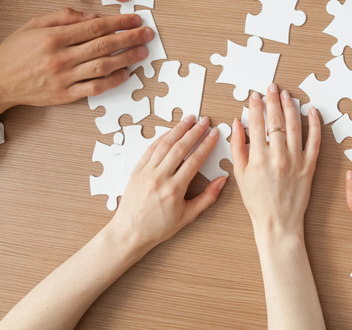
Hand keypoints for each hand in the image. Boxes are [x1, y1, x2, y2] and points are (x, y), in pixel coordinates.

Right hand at [0, 8, 151, 118]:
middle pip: (104, 45)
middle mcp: (60, 57)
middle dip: (130, 37)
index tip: (136, 18)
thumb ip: (63, 16)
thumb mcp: (34, 24)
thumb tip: (92, 16)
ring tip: (142, 51)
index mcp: (54, 37)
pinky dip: (113, 81)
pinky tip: (126, 73)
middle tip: (148, 33)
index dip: (119, 22)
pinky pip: (94, 88)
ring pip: (103, 66)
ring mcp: (63, 78)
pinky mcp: (65, 95)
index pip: (95, 27)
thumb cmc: (15, 51)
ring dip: (127, 58)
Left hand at [109, 116, 225, 253]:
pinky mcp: (137, 170)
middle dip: (194, 132)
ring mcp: (146, 172)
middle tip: (204, 121)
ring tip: (189, 119)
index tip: (213, 134)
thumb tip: (222, 181)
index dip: (206, 144)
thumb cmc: (158, 227)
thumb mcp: (187, 216)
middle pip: (180, 148)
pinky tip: (170, 132)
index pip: (194, 160)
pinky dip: (162, 138)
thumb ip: (207, 197)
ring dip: (178, 129)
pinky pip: (151, 149)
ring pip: (165, 145)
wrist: (129, 232)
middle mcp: (159, 178)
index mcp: (174, 189)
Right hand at [231, 84, 320, 238]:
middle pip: (276, 121)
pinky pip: (315, 141)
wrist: (278, 222)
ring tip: (287, 95)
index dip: (256, 106)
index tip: (255, 96)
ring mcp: (296, 160)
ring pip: (295, 126)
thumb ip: (237, 147)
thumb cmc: (257, 201)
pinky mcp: (310, 166)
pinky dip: (315, 124)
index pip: (257, 123)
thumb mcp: (240, 174)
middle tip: (272, 88)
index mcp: (258, 158)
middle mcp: (278, 156)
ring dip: (291, 107)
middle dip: (273, 100)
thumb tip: (236, 123)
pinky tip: (312, 111)